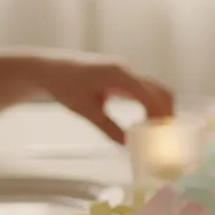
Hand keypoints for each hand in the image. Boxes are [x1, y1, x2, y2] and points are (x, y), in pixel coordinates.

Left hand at [32, 54, 174, 142]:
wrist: (48, 69)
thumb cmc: (64, 85)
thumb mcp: (85, 110)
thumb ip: (108, 127)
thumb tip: (128, 144)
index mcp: (118, 75)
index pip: (149, 96)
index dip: (159, 116)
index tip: (162, 134)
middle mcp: (127, 70)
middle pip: (159, 90)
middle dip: (167, 113)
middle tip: (166, 136)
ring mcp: (126, 72)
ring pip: (154, 90)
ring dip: (160, 109)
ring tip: (158, 131)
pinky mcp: (122, 76)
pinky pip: (144, 90)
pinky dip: (150, 105)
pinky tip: (146, 121)